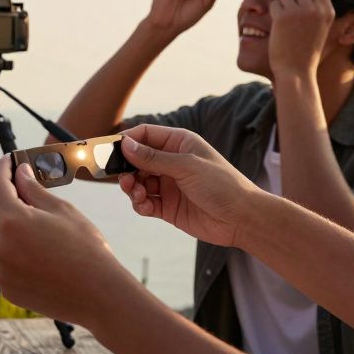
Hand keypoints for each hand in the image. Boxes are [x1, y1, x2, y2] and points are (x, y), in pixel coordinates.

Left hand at [0, 156, 139, 326]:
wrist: (98, 296)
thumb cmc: (86, 250)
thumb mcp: (62, 210)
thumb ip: (34, 189)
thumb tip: (20, 173)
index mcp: (13, 221)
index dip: (2, 169)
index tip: (9, 162)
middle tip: (20, 194)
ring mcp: (0, 269)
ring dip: (3, 227)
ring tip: (34, 228)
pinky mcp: (6, 287)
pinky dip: (10, 251)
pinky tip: (35, 253)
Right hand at [117, 124, 261, 247]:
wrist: (242, 218)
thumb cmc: (222, 185)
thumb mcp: (186, 166)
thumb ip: (153, 157)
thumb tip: (125, 145)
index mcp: (179, 143)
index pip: (145, 135)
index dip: (127, 141)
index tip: (111, 151)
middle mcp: (172, 162)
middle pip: (137, 160)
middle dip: (126, 168)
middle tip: (123, 179)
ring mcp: (169, 185)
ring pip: (138, 182)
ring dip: (131, 188)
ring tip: (137, 194)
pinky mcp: (168, 206)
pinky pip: (145, 202)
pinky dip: (140, 204)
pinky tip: (145, 205)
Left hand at [267, 0, 334, 78]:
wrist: (296, 70)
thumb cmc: (305, 50)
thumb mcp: (320, 27)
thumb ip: (315, 6)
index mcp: (327, 10)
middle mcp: (315, 8)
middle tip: (288, 8)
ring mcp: (298, 12)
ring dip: (281, 2)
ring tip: (285, 22)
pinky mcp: (282, 17)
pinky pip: (274, 4)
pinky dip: (274, 12)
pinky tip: (279, 27)